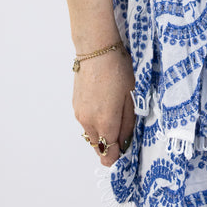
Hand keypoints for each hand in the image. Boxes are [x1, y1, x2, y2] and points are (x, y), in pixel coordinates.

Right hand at [74, 47, 136, 167]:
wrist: (96, 50)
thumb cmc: (118, 71)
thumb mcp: (131, 97)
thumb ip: (127, 124)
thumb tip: (124, 142)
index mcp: (106, 122)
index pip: (109, 152)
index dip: (117, 155)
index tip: (123, 152)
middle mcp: (89, 122)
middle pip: (99, 146)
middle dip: (110, 145)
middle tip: (122, 133)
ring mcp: (80, 114)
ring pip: (91, 134)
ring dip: (102, 133)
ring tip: (114, 115)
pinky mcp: (75, 105)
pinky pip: (86, 122)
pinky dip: (94, 122)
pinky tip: (104, 106)